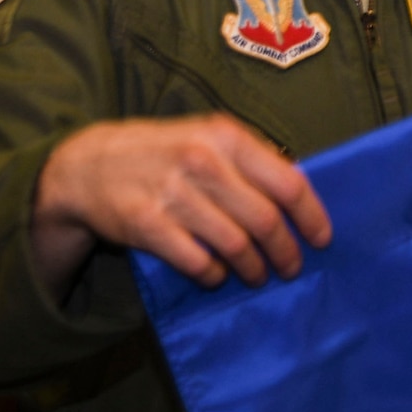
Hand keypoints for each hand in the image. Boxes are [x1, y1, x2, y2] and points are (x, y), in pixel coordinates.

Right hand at [31, 114, 332, 294]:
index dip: (311, 217)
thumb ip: (252, 159)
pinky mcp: (146, 224)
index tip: (322, 239)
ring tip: (256, 275)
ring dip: (252, 268)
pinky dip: (214, 274)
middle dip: (285, 251)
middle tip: (290, 266)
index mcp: (225, 136)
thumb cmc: (165, 152)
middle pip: (264, 220)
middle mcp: (201, 162)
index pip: (287, 183)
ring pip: (235, 245)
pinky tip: (217, 274)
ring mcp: (172, 194)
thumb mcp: (208, 137)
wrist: (89, 163)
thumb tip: (302, 191)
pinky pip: (197, 261)